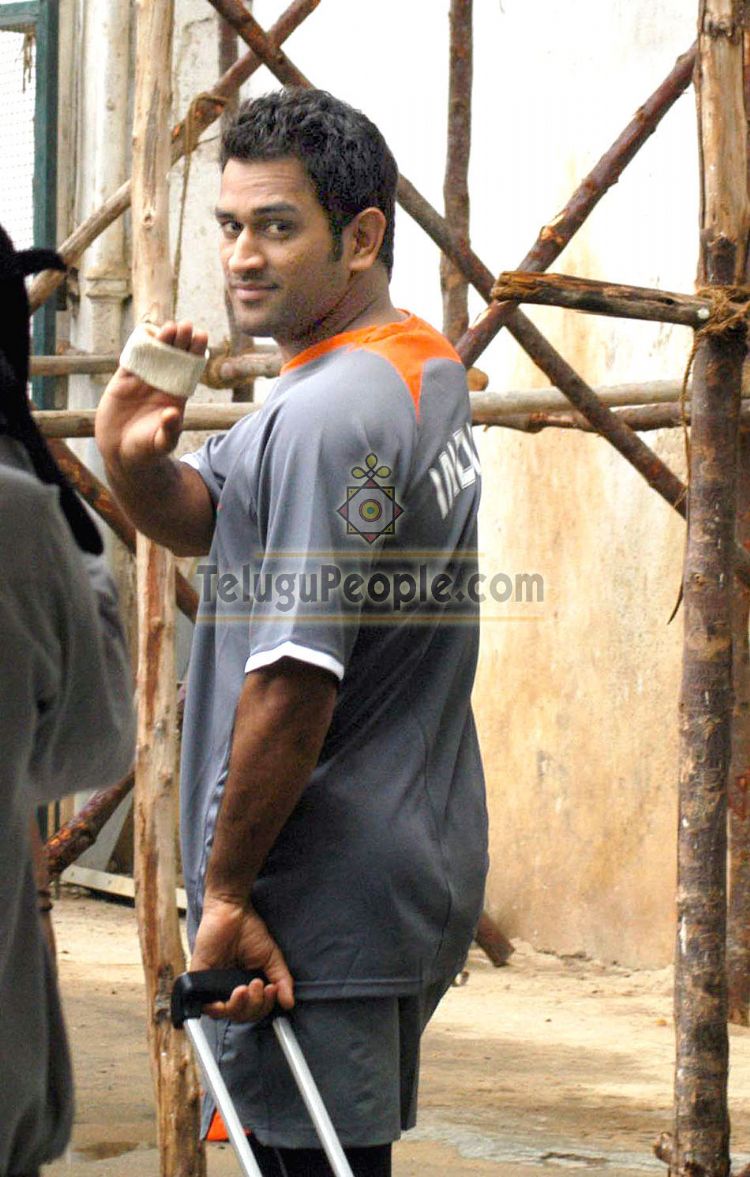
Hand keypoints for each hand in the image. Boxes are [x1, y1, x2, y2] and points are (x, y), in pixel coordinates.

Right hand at [95, 320, 207, 469]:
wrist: (122, 452)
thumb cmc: (148, 450)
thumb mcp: (162, 443)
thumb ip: (170, 430)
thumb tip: (173, 413)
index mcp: (176, 394)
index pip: (189, 368)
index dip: (196, 352)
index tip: (202, 336)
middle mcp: (162, 383)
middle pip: (174, 356)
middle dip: (181, 340)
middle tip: (187, 326)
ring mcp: (143, 379)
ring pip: (154, 353)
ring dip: (162, 339)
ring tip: (169, 327)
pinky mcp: (124, 380)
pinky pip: (132, 358)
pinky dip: (137, 345)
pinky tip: (145, 331)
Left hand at [190, 895, 293, 1022]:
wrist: (231, 910)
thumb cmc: (249, 929)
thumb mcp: (272, 956)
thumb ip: (281, 979)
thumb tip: (289, 1003)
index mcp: (246, 984)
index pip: (255, 1009)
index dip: (265, 1005)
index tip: (272, 989)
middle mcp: (229, 987)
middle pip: (241, 1014)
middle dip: (254, 1006)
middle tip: (258, 985)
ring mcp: (214, 984)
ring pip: (225, 1013)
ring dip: (240, 1006)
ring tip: (246, 988)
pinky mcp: (200, 977)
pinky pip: (204, 1003)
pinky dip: (217, 1008)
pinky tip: (231, 997)